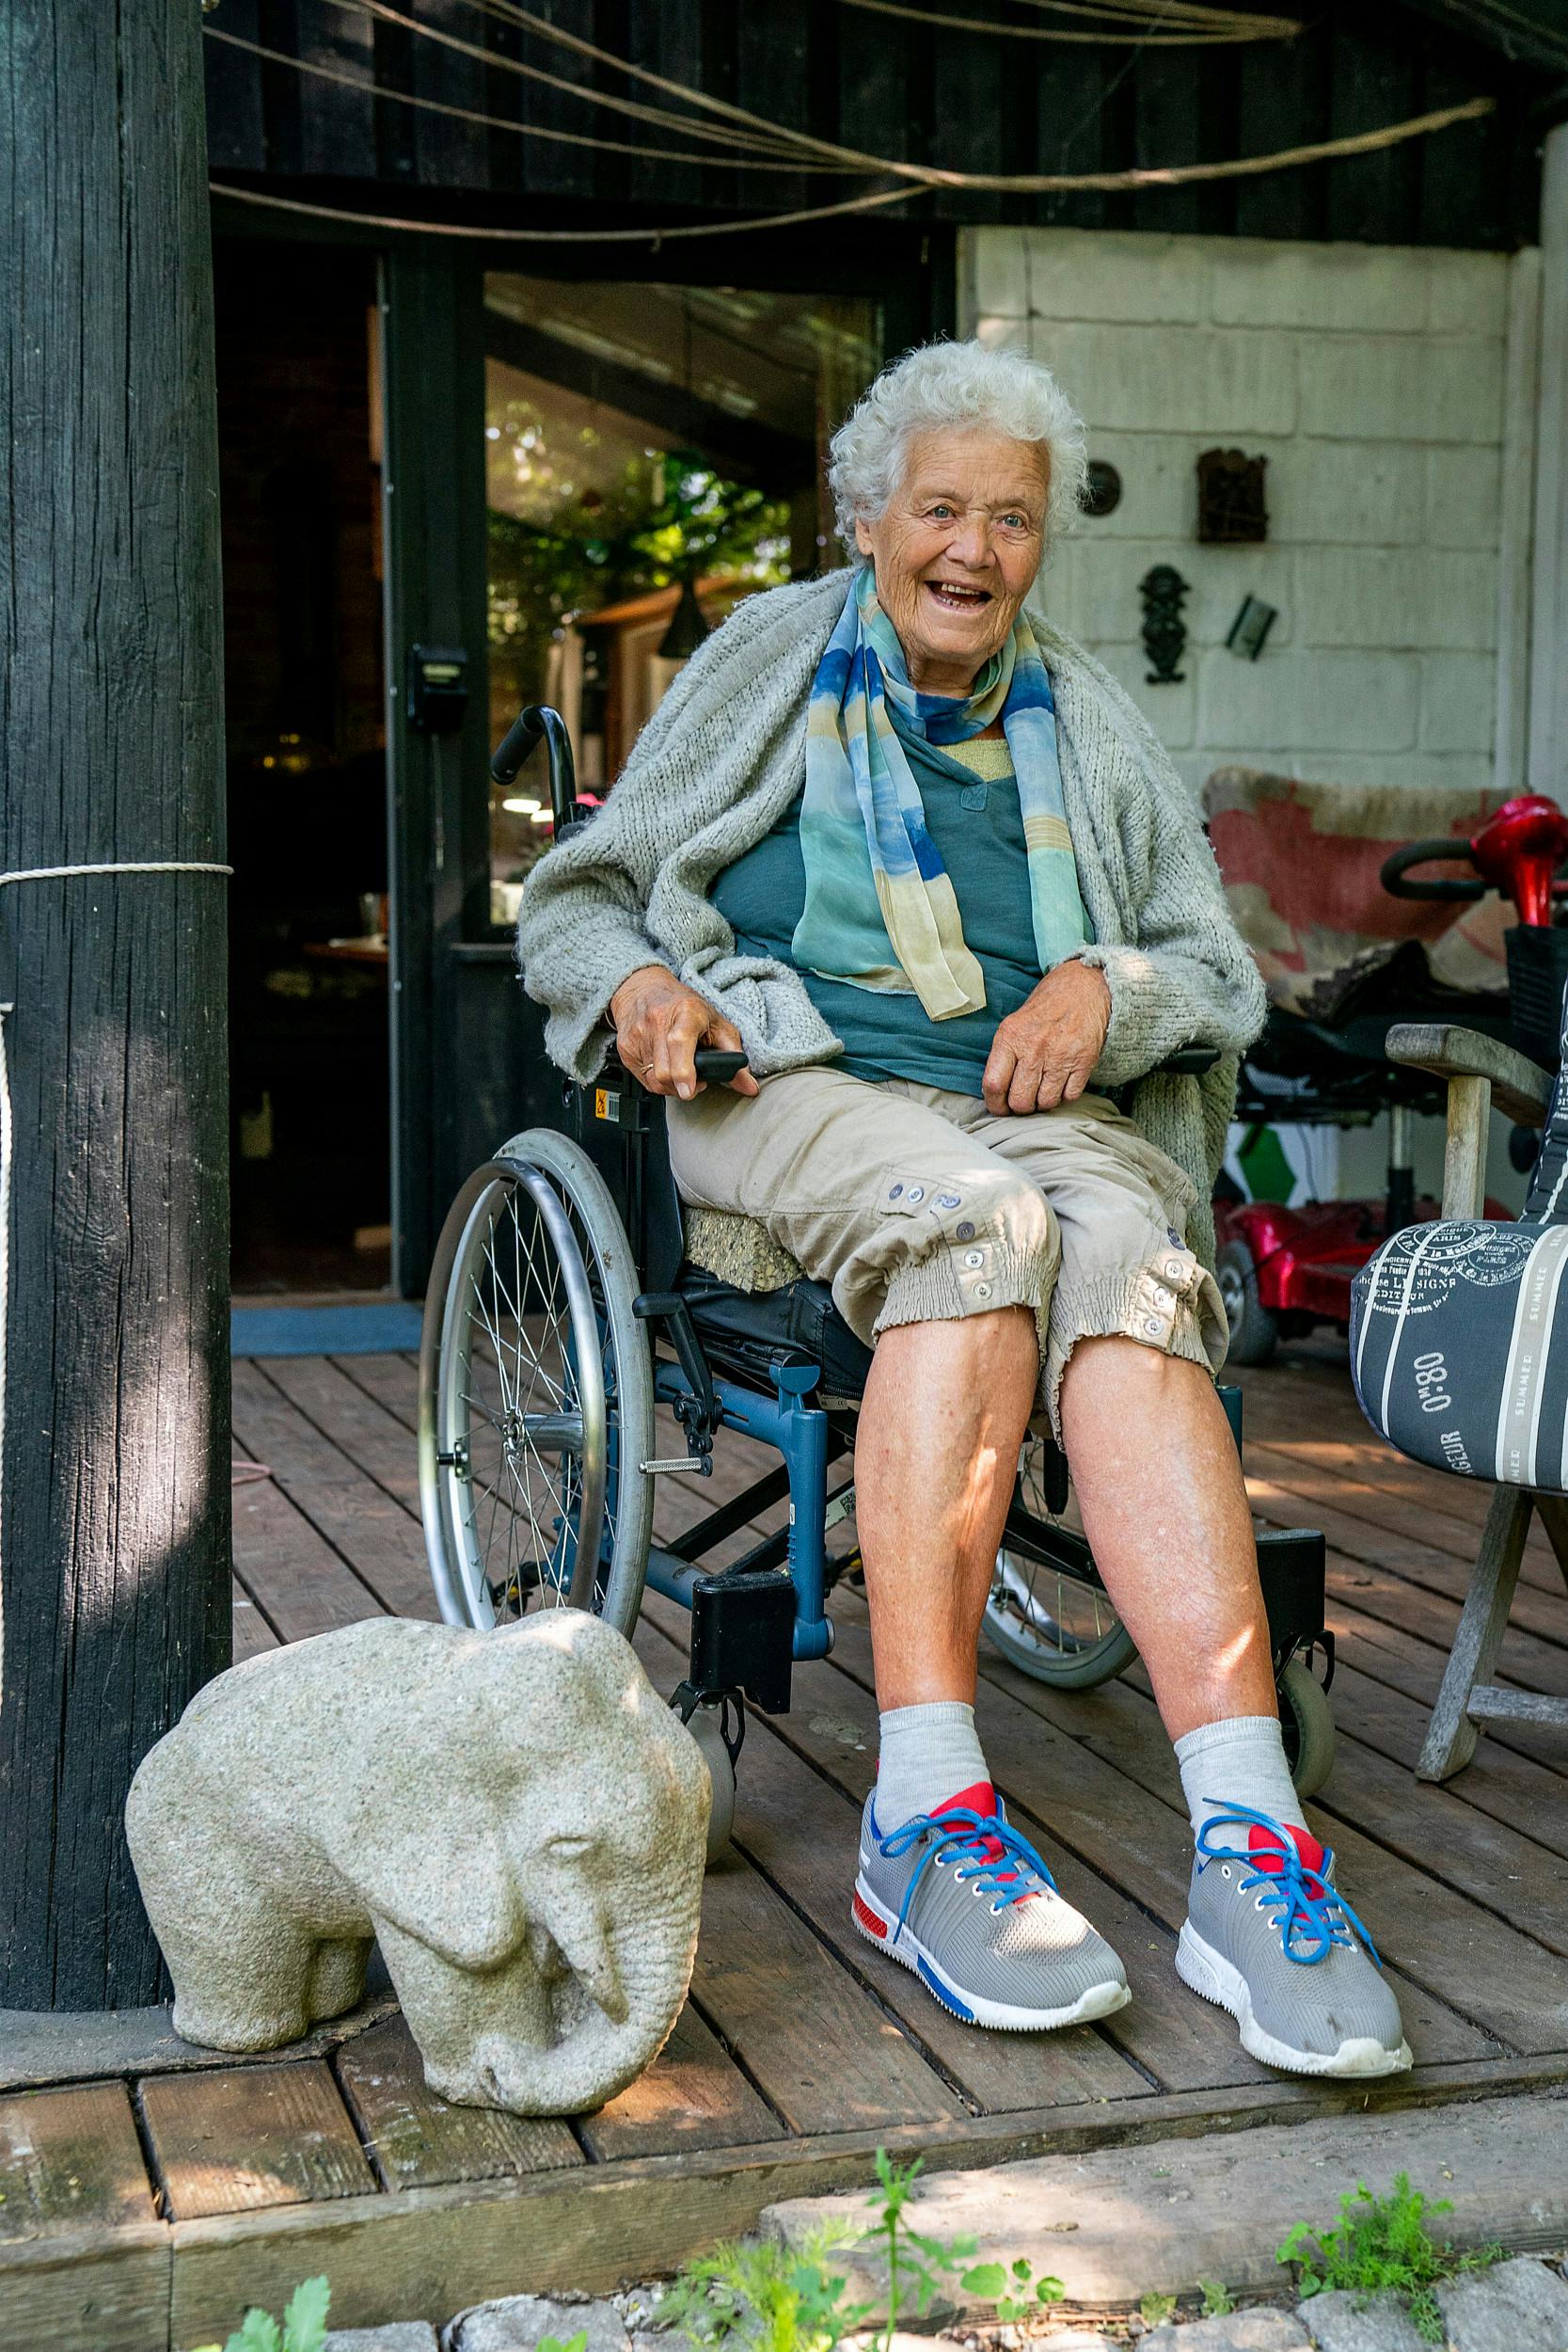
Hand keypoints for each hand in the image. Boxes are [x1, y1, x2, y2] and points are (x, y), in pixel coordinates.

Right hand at [608, 965, 758, 1101]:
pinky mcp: (624, 1048)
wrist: (643, 988)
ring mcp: (637, 1035)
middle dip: (684, 1084)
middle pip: (665, 1072)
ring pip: (654, 1081)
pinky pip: (643, 1080)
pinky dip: (658, 1081)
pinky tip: (665, 1065)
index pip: (679, 1042)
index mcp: (685, 1011)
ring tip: (681, 1070)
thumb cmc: (684, 1006)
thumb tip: (749, 1087)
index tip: (689, 1089)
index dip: (684, 1071)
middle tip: (696, 1077)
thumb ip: (734, 1056)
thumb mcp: (717, 1023)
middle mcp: (657, 1021)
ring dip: (672, 1085)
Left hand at [982, 960, 1110, 1114]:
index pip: (993, 1085)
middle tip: (1024, 1100)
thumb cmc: (1044, 1011)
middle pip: (1020, 1101)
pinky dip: (1065, 1095)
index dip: (995, 1105)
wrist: (1083, 988)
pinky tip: (1062, 1082)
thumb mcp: (1014, 1025)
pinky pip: (1070, 1096)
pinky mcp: (1084, 1062)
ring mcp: (1061, 1056)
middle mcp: (1034, 1048)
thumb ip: (1003, 1056)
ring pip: (1046, 1103)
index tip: (999, 1107)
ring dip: (1043, 1102)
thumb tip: (995, 1093)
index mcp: (1010, 1037)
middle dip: (1021, 1108)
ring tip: (1043, 1089)